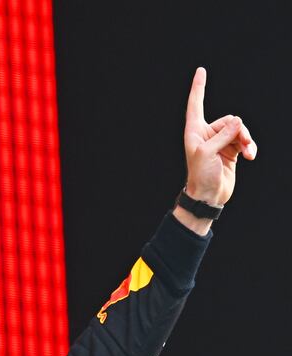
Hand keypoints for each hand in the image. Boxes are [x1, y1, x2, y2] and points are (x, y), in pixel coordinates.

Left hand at [183, 67, 256, 206]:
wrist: (208, 195)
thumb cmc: (201, 175)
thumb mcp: (208, 153)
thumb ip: (223, 135)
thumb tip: (238, 122)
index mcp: (195, 131)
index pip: (196, 104)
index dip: (198, 87)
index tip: (200, 70)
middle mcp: (207, 134)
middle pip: (229, 120)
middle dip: (239, 130)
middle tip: (242, 144)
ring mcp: (220, 142)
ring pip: (239, 130)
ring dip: (246, 140)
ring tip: (248, 152)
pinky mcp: (231, 150)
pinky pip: (245, 140)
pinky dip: (250, 146)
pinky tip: (251, 156)